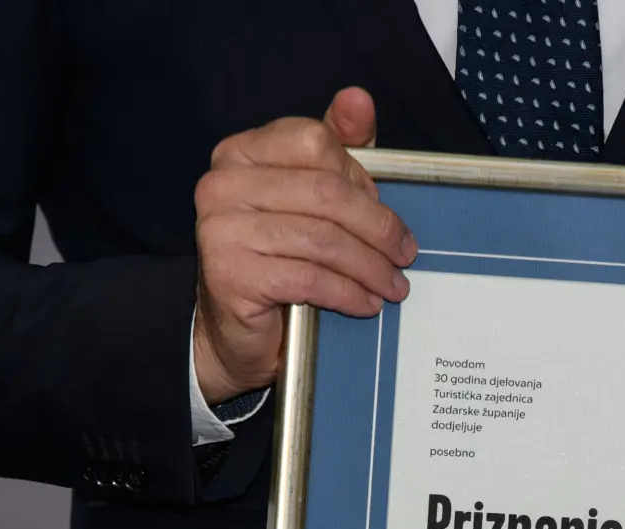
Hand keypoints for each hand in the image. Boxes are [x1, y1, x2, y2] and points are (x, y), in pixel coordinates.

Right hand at [192, 87, 417, 402]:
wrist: (238, 332)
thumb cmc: (280, 259)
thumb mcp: (312, 200)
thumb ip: (337, 150)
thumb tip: (358, 99)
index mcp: (241, 151)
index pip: (316, 144)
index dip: (362, 180)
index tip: (385, 214)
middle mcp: (222, 183)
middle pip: (325, 193)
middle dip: (377, 229)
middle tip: (404, 256)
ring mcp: (220, 228)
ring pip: (322, 239)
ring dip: (370, 267)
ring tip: (393, 286)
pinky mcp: (230, 274)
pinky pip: (310, 278)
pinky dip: (348, 293)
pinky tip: (366, 303)